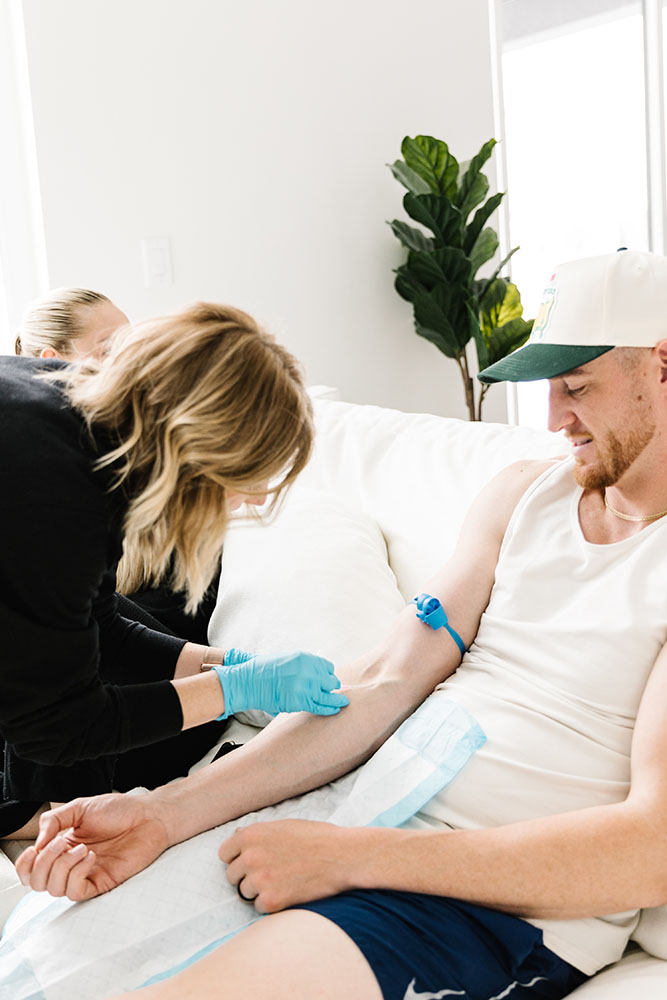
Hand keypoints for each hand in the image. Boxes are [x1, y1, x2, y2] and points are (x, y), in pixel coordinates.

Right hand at [14, 792, 169, 900]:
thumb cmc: (119, 810)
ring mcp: (85, 875)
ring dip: (62, 867)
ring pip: (55, 890)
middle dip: (43, 863)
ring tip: (83, 848)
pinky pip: (76, 892)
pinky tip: (90, 856)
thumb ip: (53, 821)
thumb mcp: (79, 808)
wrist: (148, 815)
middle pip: (38, 883)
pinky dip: (77, 874)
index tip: (33, 850)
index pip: (31, 869)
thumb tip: (37, 844)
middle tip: (61, 843)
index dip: (24, 865)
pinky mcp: (101, 883)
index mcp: (62, 847)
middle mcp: (70, 864)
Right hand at [214, 650, 348, 717]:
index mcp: (305, 658)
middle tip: (333, 692)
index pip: (327, 667)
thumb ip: (303, 665)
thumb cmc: (264, 670)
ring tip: (345, 702)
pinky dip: (329, 709)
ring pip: (329, 695)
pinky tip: (336, 710)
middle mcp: (308, 670)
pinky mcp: (300, 701)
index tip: (327, 680)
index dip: (327, 675)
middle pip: (330, 681)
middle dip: (332, 687)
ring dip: (338, 699)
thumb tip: (318, 673)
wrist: (249, 682)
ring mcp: (305, 686)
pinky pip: (320, 706)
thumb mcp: (287, 659)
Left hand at [219, 819, 351, 911]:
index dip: (237, 858)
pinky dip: (271, 903)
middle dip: (247, 876)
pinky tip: (288, 892)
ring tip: (283, 881)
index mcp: (251, 835)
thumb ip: (258, 834)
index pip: (225, 853)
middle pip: (232, 875)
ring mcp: (259, 879)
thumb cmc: (316, 838)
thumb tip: (236, 836)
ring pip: (245, 892)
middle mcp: (250, 856)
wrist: (341, 856)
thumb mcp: (283, 826)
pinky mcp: (271, 900)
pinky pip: (259, 907)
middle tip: (270, 874)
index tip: (250, 862)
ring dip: (259, 890)